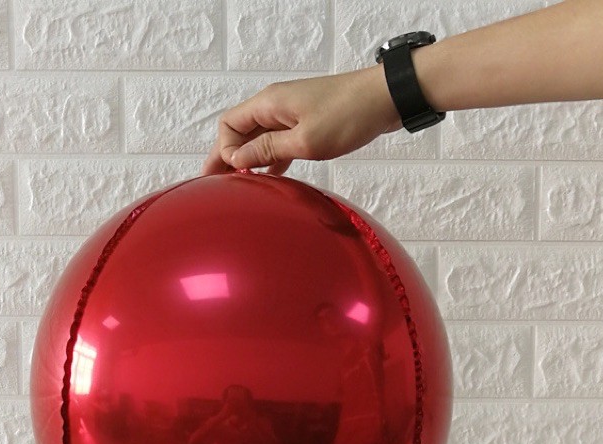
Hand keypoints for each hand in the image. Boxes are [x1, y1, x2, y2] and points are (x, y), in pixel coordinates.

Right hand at [201, 66, 400, 175]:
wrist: (385, 99)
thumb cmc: (348, 116)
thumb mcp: (304, 141)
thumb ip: (268, 151)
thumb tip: (237, 158)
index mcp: (269, 104)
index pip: (229, 125)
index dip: (223, 150)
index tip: (232, 174)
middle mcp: (275, 106)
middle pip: (240, 132)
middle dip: (228, 156)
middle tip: (217, 185)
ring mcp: (291, 114)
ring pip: (260, 138)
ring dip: (250, 160)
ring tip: (241, 186)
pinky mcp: (307, 123)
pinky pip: (279, 141)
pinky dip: (272, 159)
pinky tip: (272, 178)